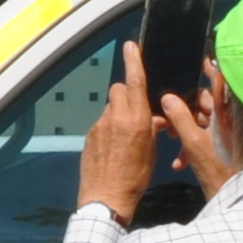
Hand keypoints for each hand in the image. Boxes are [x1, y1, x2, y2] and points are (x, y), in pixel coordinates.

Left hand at [76, 44, 165, 224]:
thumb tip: (153, 119)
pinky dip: (109, 129)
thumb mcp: (151, 152)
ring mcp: (99, 125)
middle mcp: (115, 118)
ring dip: (118, 115)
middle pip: (118, 90)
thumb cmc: (136, 177)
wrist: (106, 197)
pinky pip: (102, 124)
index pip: (134, 83)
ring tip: (126, 137)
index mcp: (136, 120)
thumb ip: (151, 129)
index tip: (131, 45)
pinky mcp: (89, 135)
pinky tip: (114, 148)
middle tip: (136, 112)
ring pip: (110, 108)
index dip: (133, 61)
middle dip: (126, 94)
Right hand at [161, 63, 242, 199]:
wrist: (237, 201)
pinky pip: (204, 140)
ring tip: (171, 139)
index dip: (212, 72)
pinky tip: (179, 163)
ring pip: (201, 123)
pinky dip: (191, 148)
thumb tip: (168, 97)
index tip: (202, 60)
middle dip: (184, 107)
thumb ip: (181, 119)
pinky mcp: (221, 151)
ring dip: (184, 129)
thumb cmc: (219, 171)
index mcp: (225, 116)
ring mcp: (225, 137)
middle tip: (166, 113)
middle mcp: (227, 123)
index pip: (219, 86)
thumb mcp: (195, 144)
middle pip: (204, 104)